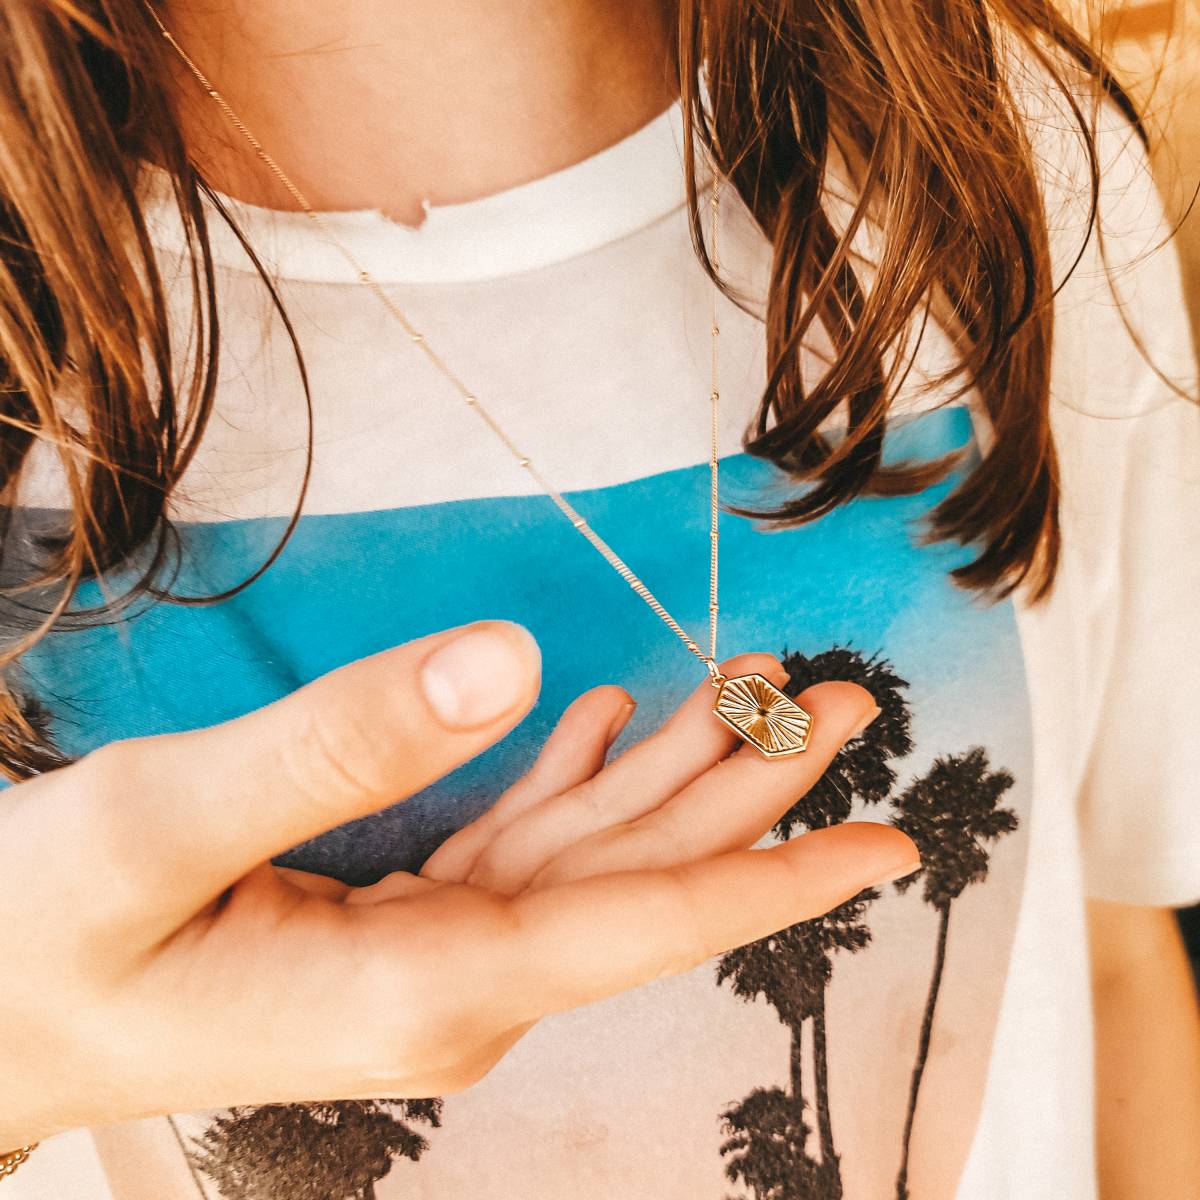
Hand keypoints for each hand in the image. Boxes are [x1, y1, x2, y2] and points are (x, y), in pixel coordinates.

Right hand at [0, 622, 917, 1147]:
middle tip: (842, 700)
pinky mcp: (402, 923)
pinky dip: (572, 780)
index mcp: (421, 985)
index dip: (773, 879)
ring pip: (590, 857)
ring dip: (675, 770)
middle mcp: (456, 982)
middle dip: (751, 790)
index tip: (887, 845)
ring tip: (758, 687)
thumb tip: (506, 661)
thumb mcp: (163, 825)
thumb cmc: (47, 938)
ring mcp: (433, 955)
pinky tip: (607, 722)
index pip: (641, 926)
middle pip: (639, 881)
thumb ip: (337, 746)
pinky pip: (519, 849)